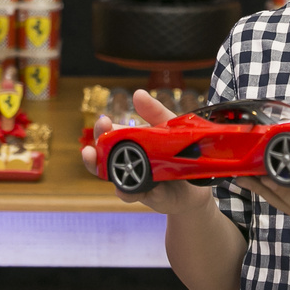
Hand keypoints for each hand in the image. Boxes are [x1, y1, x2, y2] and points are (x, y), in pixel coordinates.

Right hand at [81, 89, 211, 215]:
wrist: (197, 181)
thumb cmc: (179, 150)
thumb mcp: (169, 126)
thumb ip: (154, 111)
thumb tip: (138, 93)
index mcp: (129, 143)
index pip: (108, 136)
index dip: (101, 130)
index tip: (103, 121)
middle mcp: (126, 162)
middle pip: (102, 158)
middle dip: (94, 153)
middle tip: (92, 149)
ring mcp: (134, 179)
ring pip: (112, 178)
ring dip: (103, 171)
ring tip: (97, 164)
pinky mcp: (146, 195)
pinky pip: (133, 194)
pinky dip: (128, 192)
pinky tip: (126, 189)